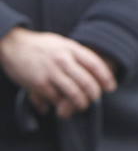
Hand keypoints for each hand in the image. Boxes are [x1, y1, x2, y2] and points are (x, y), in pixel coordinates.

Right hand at [0, 28, 116, 117]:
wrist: (12, 44)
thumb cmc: (40, 45)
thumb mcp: (62, 43)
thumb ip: (77, 54)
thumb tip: (95, 70)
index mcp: (71, 48)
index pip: (95, 64)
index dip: (106, 78)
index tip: (111, 88)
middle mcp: (62, 60)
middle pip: (87, 82)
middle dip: (94, 95)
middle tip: (95, 99)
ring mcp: (50, 72)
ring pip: (73, 93)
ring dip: (80, 103)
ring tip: (81, 105)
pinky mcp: (37, 83)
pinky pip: (55, 99)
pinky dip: (59, 105)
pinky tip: (60, 107)